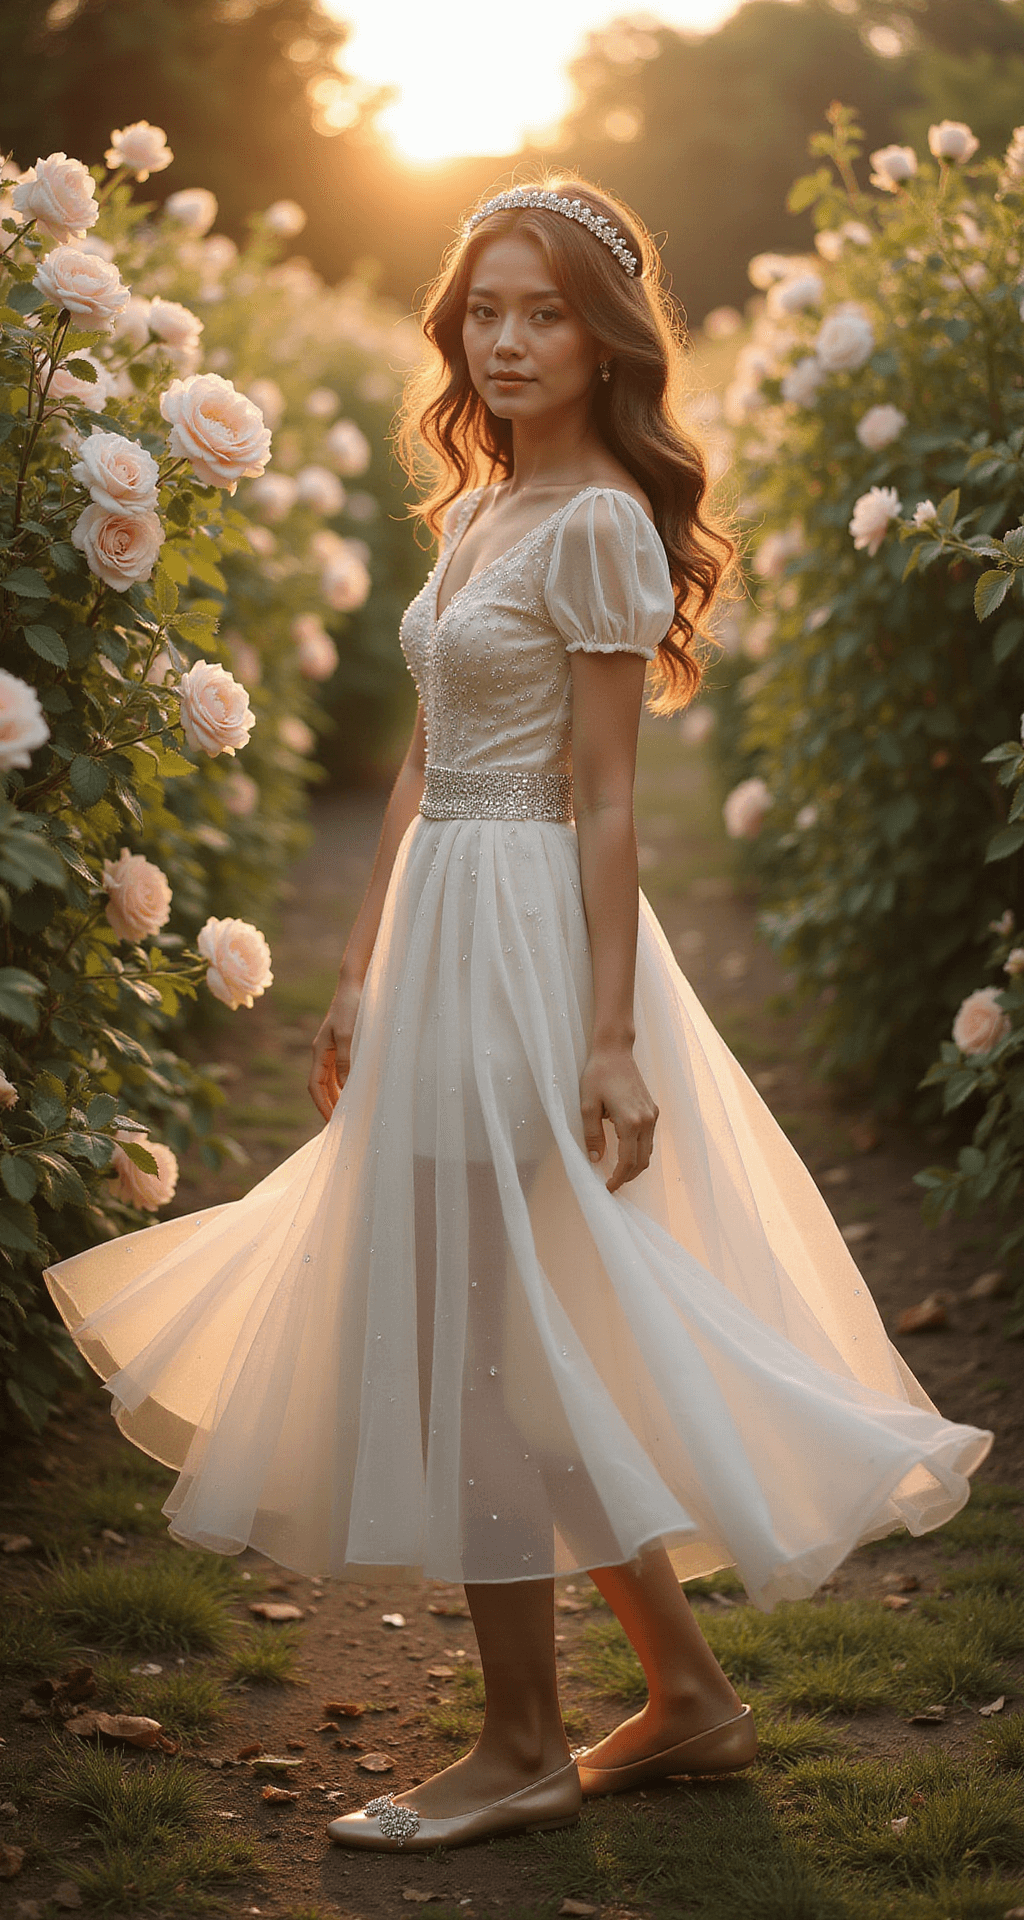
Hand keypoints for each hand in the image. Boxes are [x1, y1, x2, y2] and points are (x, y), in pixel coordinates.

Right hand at [308, 976, 361, 1121]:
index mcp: (319, 1051)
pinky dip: (347, 1083)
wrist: (356, 985)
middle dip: (329, 1104)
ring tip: (349, 1112)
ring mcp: (333, 1049)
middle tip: (341, 1124)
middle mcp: (324, 1052)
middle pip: (322, 1086)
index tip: (331, 1121)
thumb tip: (344, 1087)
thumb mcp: (348, 1035)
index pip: (314, 1085)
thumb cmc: (351, 1007)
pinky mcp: (344, 1044)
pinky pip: (342, 1070)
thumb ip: (345, 1061)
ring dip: (338, 1096)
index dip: (321, 1104)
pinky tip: (357, 1090)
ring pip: (332, 1079)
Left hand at [579, 1045, 657, 1192]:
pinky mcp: (652, 1109)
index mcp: (631, 1121)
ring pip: (648, 1152)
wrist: (614, 1051)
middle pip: (642, 1161)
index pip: (628, 1162)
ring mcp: (652, 1114)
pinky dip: (639, 1151)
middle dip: (628, 1177)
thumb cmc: (598, 1075)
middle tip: (612, 1184)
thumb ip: (592, 1135)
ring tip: (617, 1172)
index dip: (618, 1179)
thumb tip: (596, 1160)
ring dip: (635, 1165)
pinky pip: (649, 1139)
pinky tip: (625, 1153)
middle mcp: (647, 1120)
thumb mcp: (587, 1106)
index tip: (607, 1188)